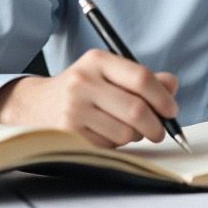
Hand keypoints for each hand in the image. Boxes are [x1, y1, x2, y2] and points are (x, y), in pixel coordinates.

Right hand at [0, 49, 179, 148]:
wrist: (35, 105)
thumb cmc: (83, 89)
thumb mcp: (109, 74)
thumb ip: (143, 78)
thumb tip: (172, 86)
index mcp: (97, 60)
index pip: (141, 78)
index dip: (162, 97)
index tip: (172, 110)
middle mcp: (83, 82)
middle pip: (137, 110)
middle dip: (156, 125)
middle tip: (160, 130)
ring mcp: (73, 109)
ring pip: (125, 132)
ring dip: (134, 136)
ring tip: (126, 129)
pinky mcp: (69, 134)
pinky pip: (109, 146)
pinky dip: (116, 144)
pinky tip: (105, 134)